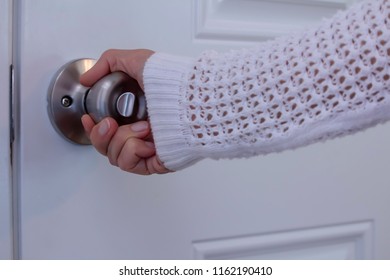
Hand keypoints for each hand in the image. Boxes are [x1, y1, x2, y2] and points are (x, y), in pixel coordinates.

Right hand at [80, 49, 170, 174]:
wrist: (190, 100)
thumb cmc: (170, 82)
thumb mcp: (135, 61)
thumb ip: (107, 64)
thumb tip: (87, 79)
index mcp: (133, 117)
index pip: (105, 131)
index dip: (92, 128)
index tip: (88, 118)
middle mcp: (139, 135)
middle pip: (105, 147)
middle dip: (100, 136)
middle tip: (110, 123)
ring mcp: (147, 150)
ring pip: (115, 157)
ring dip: (123, 139)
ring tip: (143, 126)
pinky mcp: (155, 162)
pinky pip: (131, 165)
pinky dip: (134, 151)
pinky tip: (147, 139)